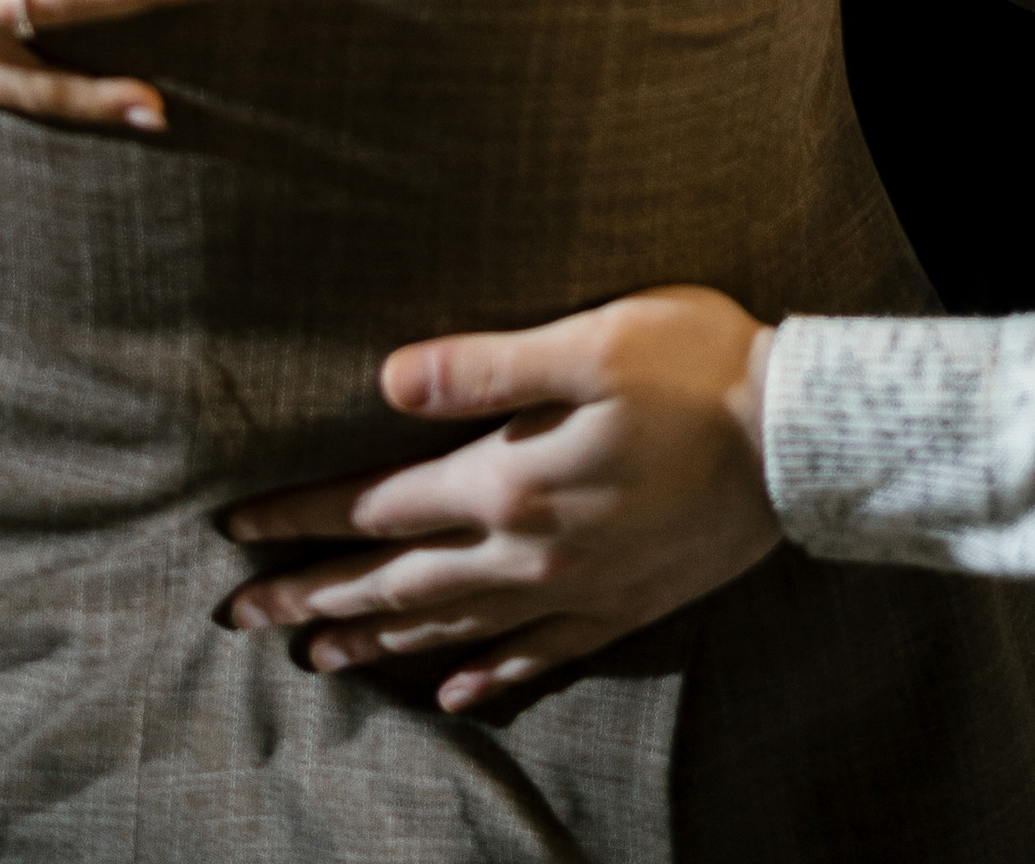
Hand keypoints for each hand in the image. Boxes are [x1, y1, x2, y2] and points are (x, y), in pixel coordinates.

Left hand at [223, 289, 778, 709]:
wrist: (799, 440)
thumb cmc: (696, 366)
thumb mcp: (591, 341)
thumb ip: (487, 367)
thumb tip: (388, 381)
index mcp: (512, 481)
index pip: (379, 505)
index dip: (302, 517)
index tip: (235, 530)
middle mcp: (531, 551)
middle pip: (397, 580)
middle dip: (313, 597)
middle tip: (241, 620)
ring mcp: (577, 589)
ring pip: (452, 625)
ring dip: (377, 639)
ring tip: (318, 656)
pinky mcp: (622, 607)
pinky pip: (535, 657)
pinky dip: (485, 677)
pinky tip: (451, 693)